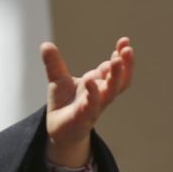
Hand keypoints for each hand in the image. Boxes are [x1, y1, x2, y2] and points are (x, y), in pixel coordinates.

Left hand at [42, 37, 134, 166]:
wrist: (58, 130)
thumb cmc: (64, 104)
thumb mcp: (57, 80)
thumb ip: (54, 63)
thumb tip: (45, 45)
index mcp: (99, 83)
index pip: (115, 68)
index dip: (121, 56)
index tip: (124, 41)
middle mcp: (101, 95)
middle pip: (120, 80)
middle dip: (125, 65)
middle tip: (127, 49)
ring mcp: (94, 107)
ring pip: (110, 93)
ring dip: (115, 77)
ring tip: (115, 60)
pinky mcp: (83, 118)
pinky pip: (91, 107)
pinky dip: (93, 95)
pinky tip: (90, 81)